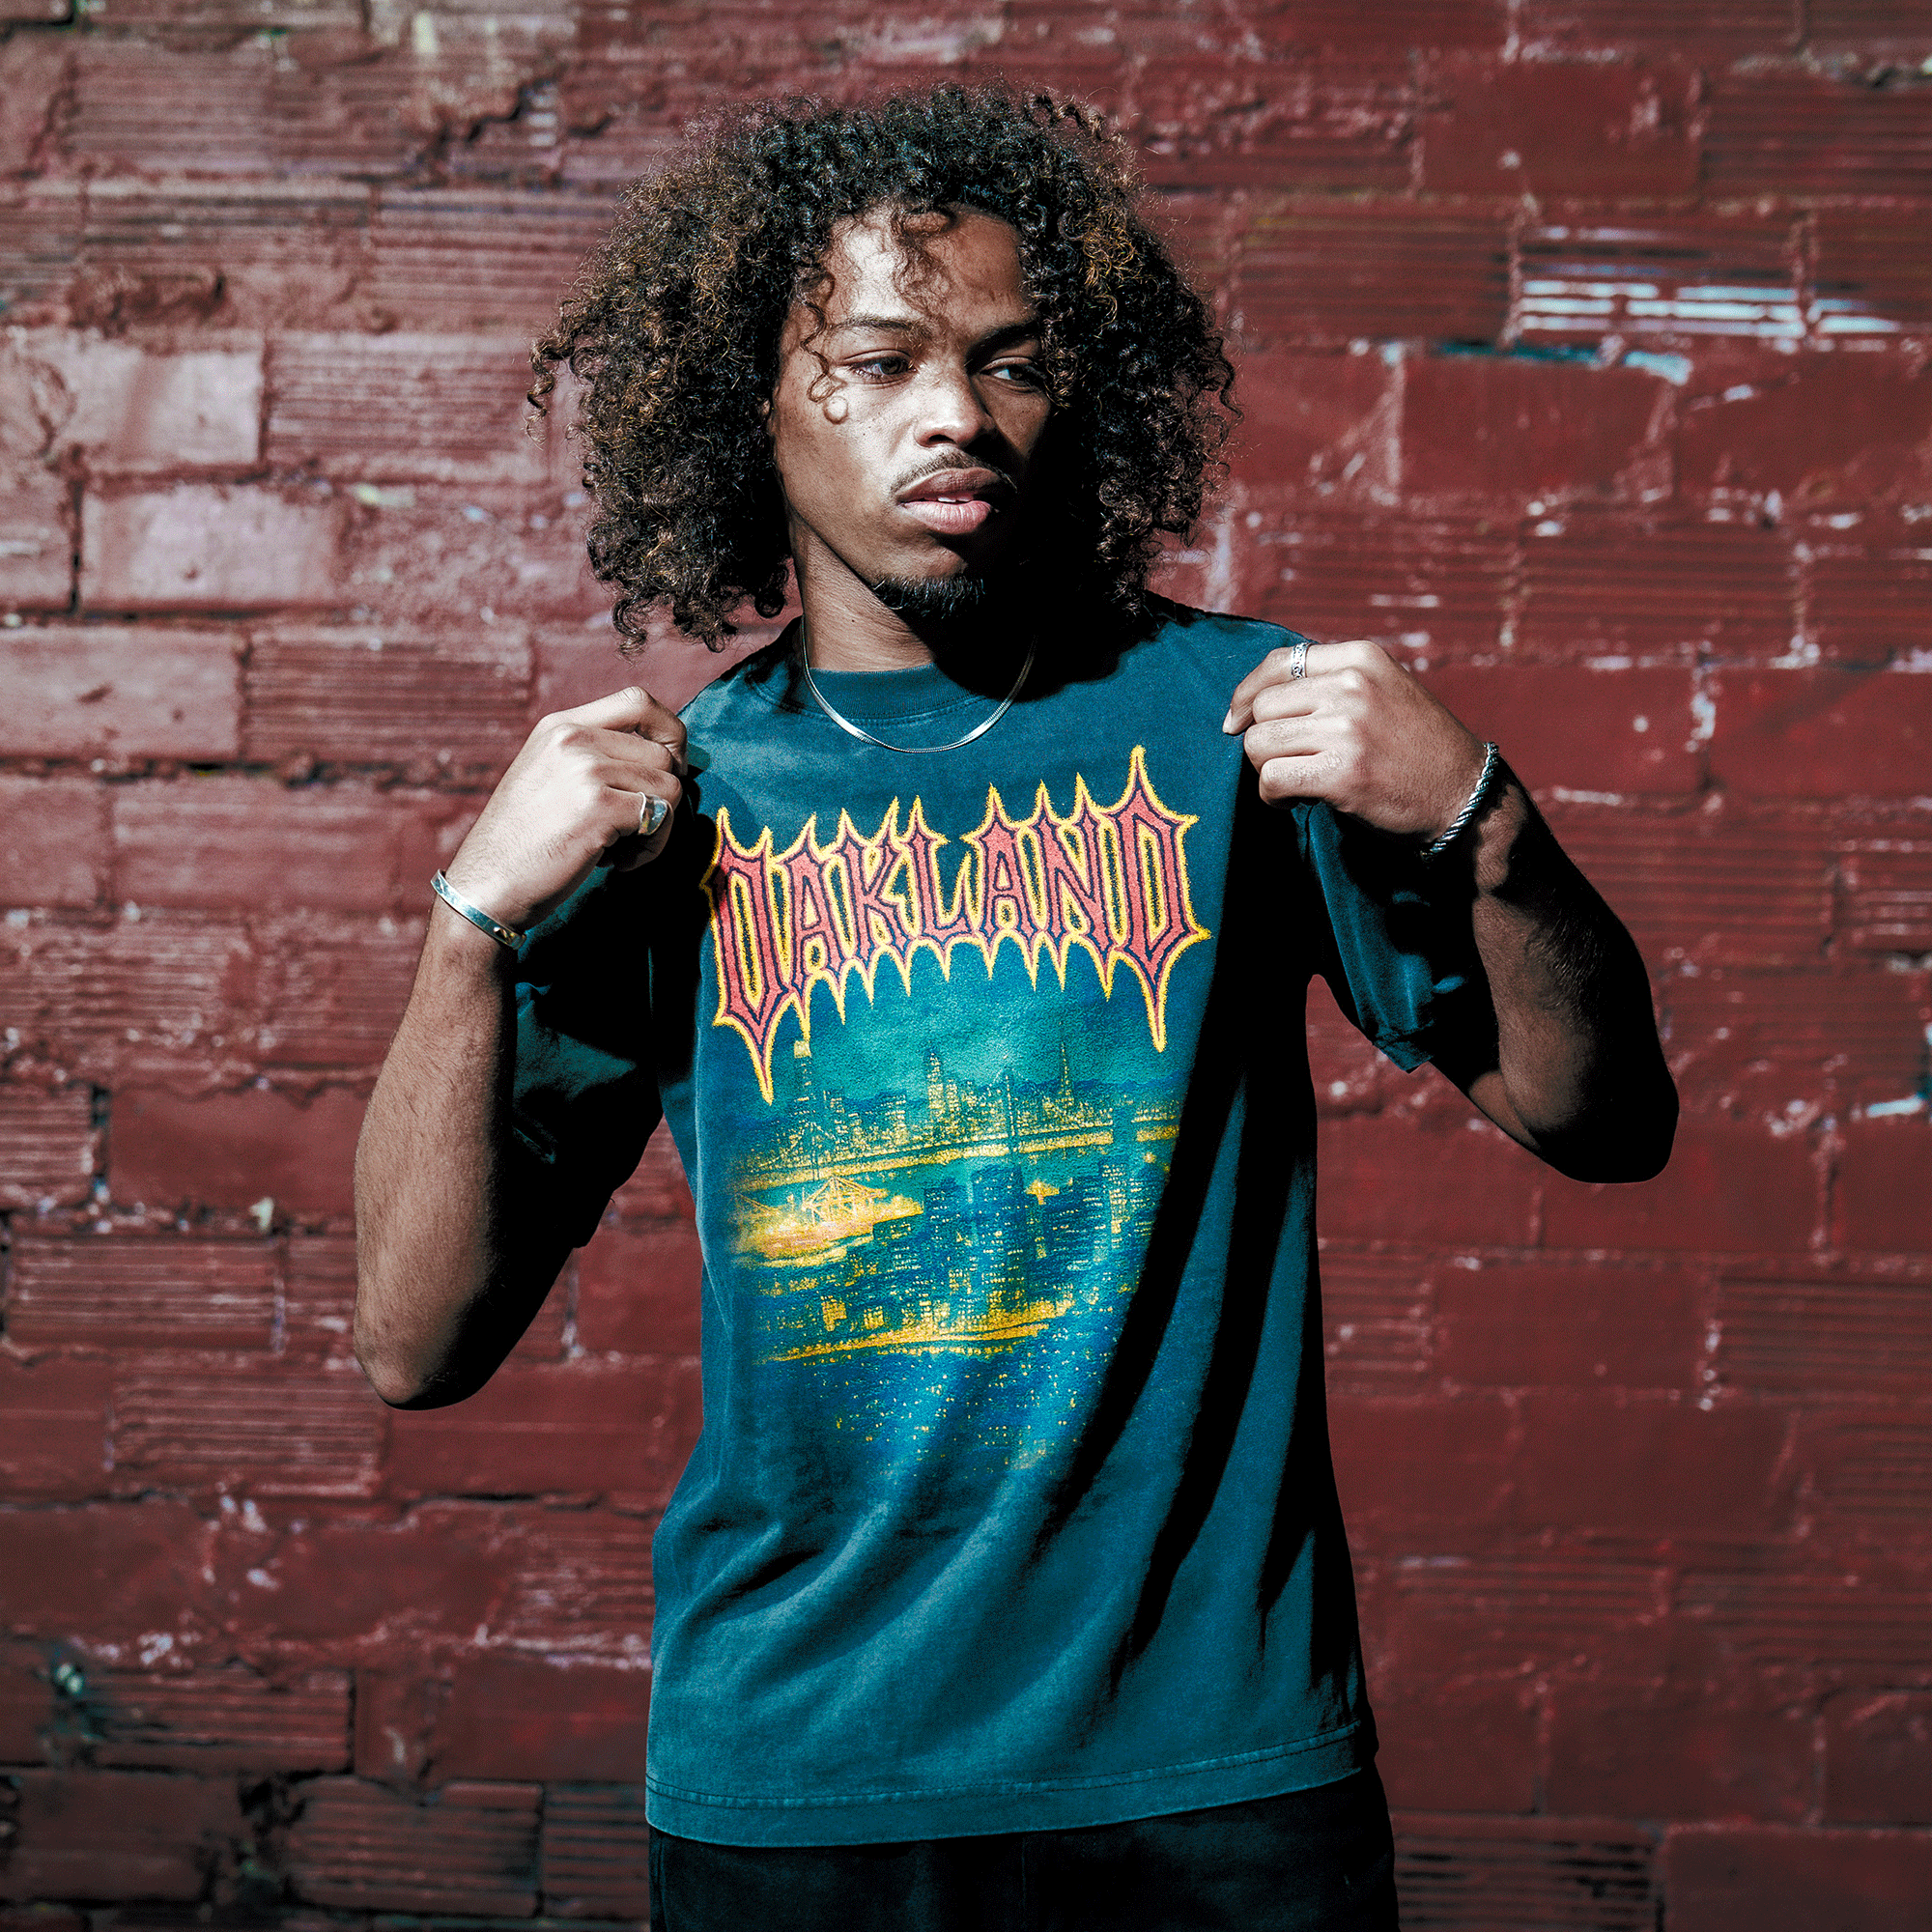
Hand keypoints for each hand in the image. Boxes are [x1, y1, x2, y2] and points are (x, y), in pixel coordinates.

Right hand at [441, 686, 686, 931]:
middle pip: (663, 753)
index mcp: (560, 726)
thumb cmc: (524, 842)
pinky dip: (651, 847)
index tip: (666, 769)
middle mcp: (573, 739)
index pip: (638, 701)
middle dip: (663, 796)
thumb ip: (595, 755)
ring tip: (620, 848)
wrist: (486, 886)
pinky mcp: (601, 808)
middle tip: (633, 828)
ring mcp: (586, 770)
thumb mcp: (549, 775)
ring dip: (658, 827)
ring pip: (670, 787)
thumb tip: (668, 756)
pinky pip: (662, 819)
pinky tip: (617, 863)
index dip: (668, 733)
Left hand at [1224, 639, 1486, 841]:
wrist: (1464, 795)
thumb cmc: (1416, 749)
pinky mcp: (1343, 772)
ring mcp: (1348, 728)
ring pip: (1259, 744)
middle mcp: (1353, 685)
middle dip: (1260, 740)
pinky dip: (1272, 796)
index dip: (1246, 694)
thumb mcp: (1385, 691)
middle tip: (1282, 763)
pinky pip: (1272, 778)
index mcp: (1361, 657)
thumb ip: (1334, 683)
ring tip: (1291, 783)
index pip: (1278, 662)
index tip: (1236, 721)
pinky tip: (1292, 802)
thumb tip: (1258, 697)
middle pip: (1262, 707)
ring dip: (1265, 770)